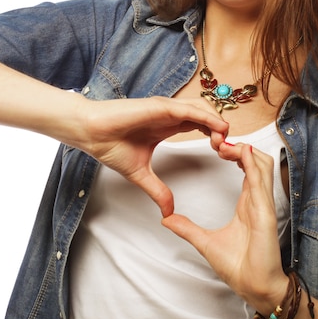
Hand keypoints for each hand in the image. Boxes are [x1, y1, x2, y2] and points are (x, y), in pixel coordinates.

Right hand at [80, 96, 228, 216]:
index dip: (215, 136)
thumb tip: (168, 212)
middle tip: (226, 150)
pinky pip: (191, 109)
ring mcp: (167, 108)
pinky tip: (218, 130)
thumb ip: (158, 191)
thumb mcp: (141, 174)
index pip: (201, 124)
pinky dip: (208, 118)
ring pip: (203, 108)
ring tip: (223, 142)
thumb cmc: (110, 146)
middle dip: (220, 130)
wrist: (91, 134)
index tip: (222, 154)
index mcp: (168, 125)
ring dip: (217, 123)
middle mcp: (170, 114)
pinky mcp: (161, 106)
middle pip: (207, 115)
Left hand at [161, 142, 287, 308]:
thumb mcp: (204, 242)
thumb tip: (166, 219)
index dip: (234, 153)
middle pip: (256, 160)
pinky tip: (242, 153)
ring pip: (262, 165)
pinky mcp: (266, 213)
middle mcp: (256, 200)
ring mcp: (262, 204)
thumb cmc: (238, 267)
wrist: (253, 288)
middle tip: (219, 142)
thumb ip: (186, 228)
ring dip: (245, 151)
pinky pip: (261, 182)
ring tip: (226, 145)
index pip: (246, 168)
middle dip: (239, 146)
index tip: (216, 147)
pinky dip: (253, 164)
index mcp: (247, 203)